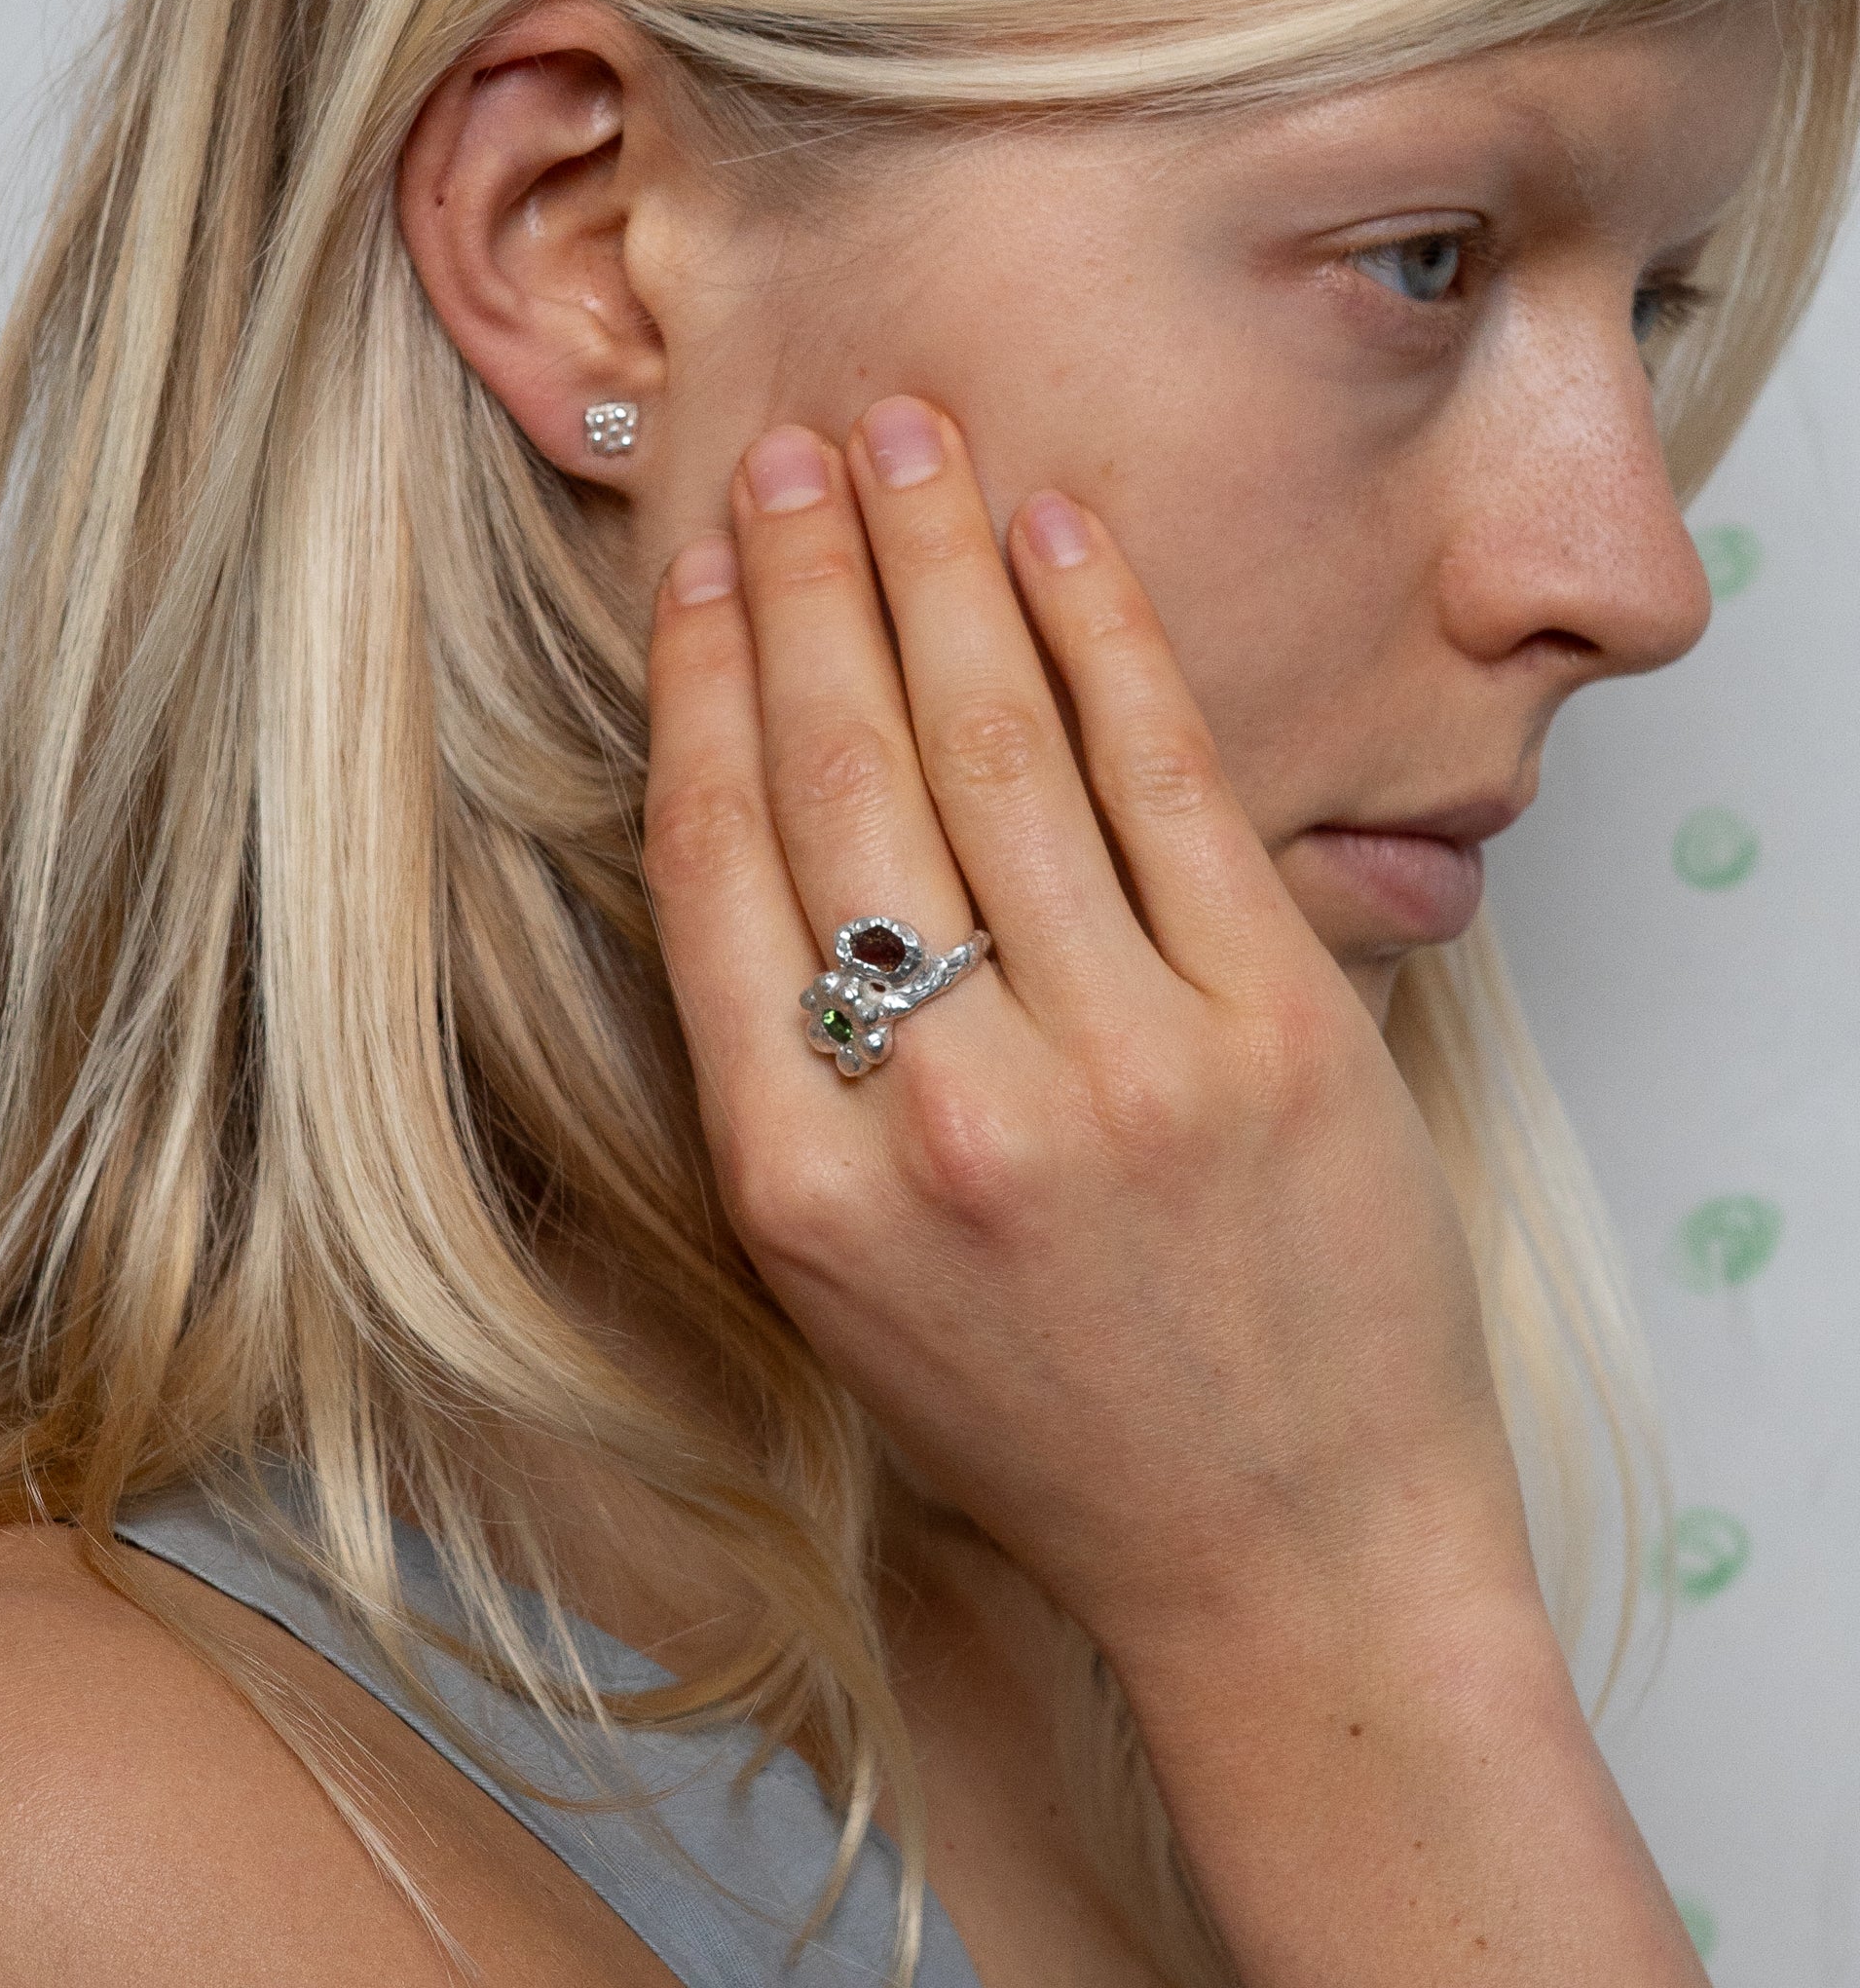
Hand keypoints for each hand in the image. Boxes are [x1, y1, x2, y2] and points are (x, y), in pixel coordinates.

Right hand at [642, 398, 1535, 1663]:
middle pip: (842, 773)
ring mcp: (1116, 1066)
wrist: (1283, 1551)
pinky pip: (1167, 782)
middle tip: (793, 445)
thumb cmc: (1047, 1416)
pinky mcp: (1272, 1033)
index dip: (704, 682)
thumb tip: (753, 813)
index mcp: (795, 1185)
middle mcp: (937, 1113)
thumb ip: (783, 1074)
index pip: (716, 863)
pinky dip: (1105, 634)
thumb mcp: (844, 1290)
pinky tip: (1059, 530)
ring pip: (996, 745)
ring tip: (908, 435)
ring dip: (938, 561)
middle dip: (810, 577)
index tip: (703, 563)